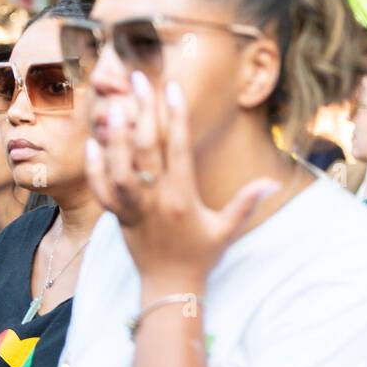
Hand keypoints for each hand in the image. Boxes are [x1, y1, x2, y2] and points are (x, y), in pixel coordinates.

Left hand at [85, 75, 277, 285]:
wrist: (170, 288)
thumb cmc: (201, 255)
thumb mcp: (227, 229)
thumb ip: (246, 202)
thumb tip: (273, 183)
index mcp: (183, 196)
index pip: (178, 148)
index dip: (175, 116)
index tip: (172, 87)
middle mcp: (157, 198)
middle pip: (146, 148)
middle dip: (143, 110)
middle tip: (138, 78)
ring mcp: (135, 207)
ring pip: (119, 167)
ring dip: (115, 135)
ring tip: (115, 104)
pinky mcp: (119, 216)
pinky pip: (102, 190)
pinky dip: (96, 167)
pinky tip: (93, 142)